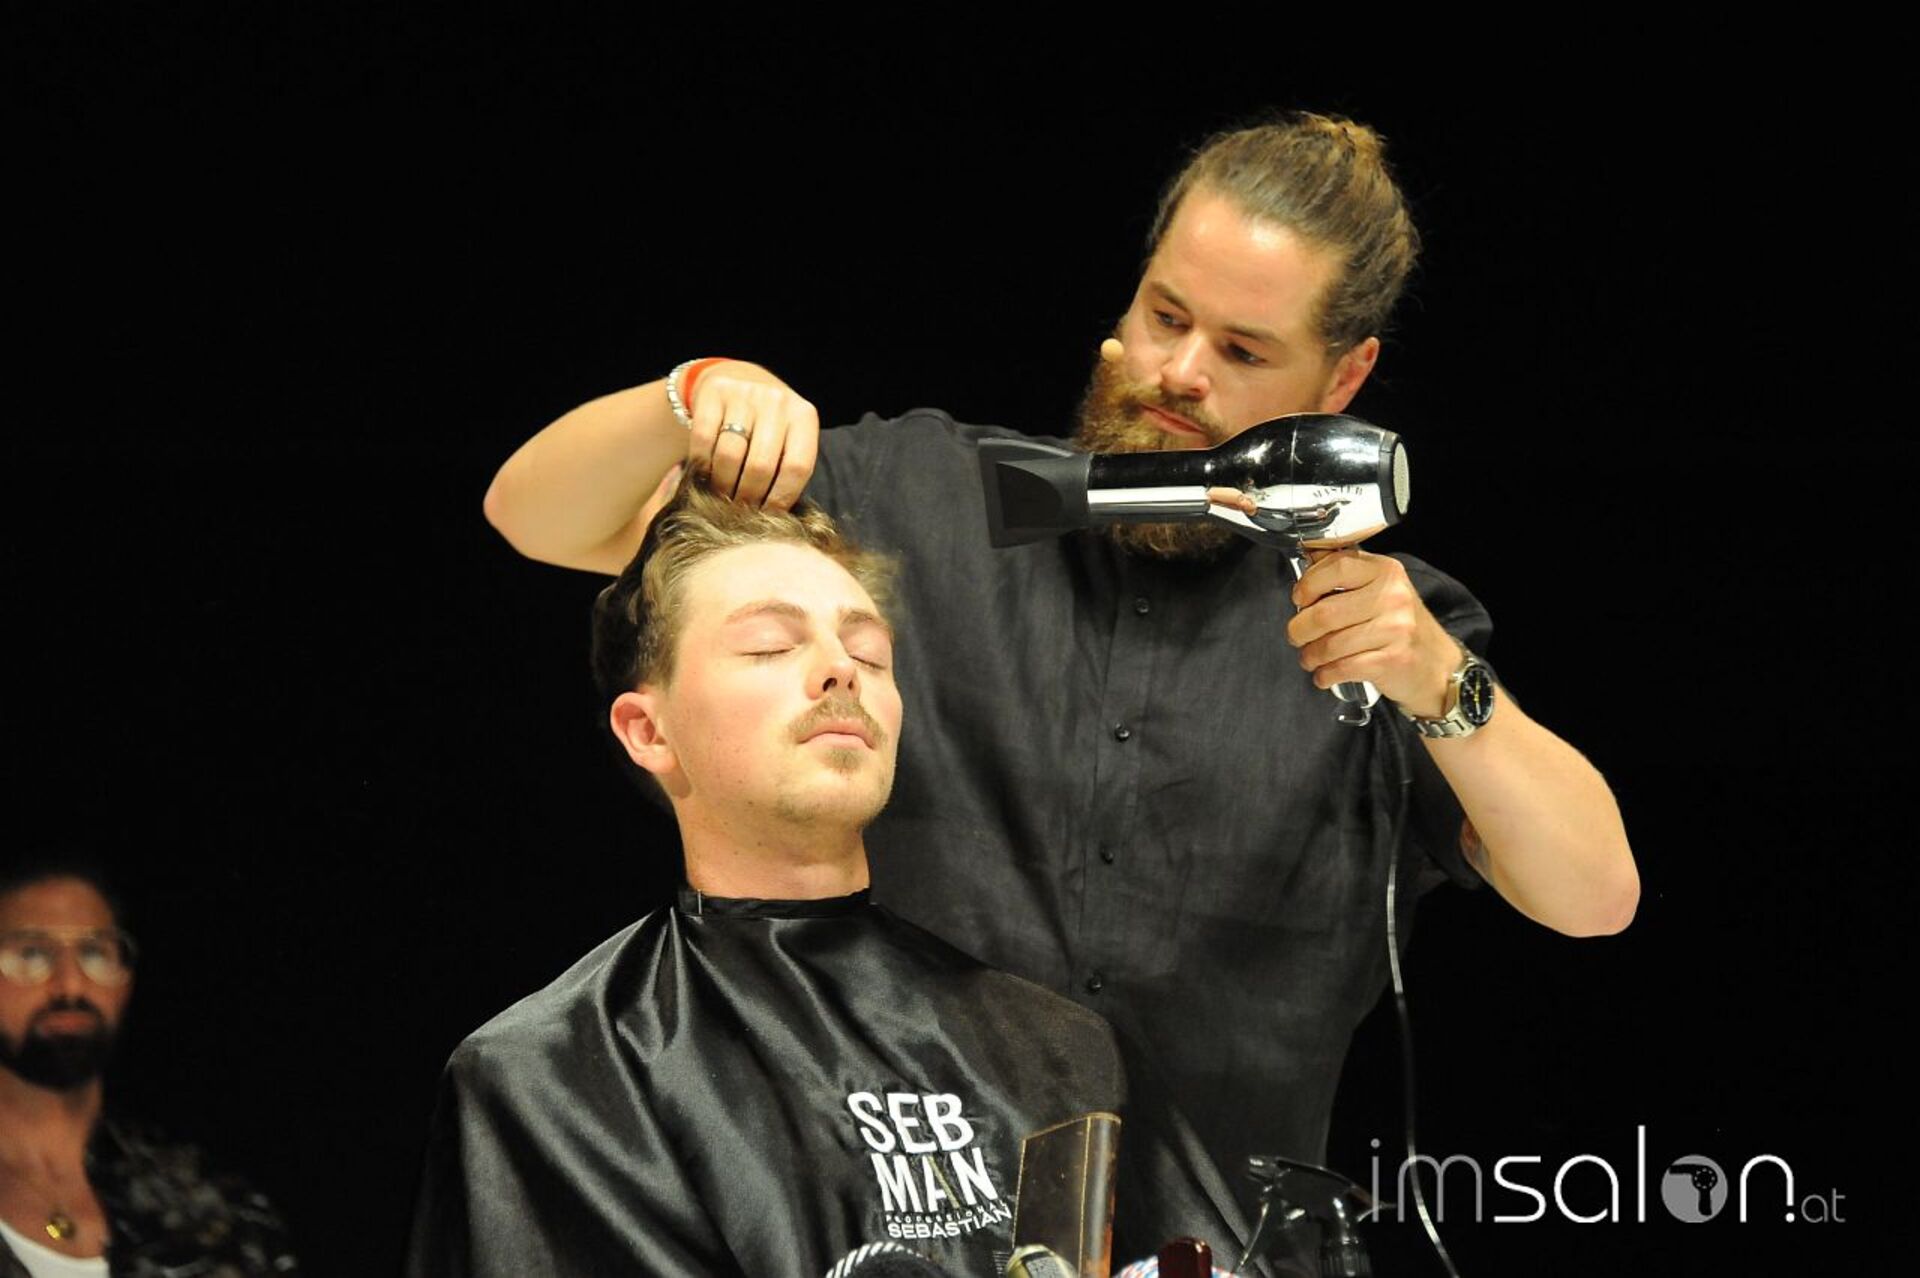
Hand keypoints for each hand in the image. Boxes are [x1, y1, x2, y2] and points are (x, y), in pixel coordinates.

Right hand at [684, 362, 819, 508]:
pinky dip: (701, 464)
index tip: (767, 517)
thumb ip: (786, 471)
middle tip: (737, 512)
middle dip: (747, 498)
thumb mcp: (787, 441)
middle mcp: (777, 401)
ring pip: (729, 456)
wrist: (737, 380)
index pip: (797, 467)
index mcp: (804, 416)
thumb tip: (774, 519)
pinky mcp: (714, 392)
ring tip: (720, 498)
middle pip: (761, 466)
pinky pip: (703, 439)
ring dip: (722, 485)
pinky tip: (704, 475)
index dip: (781, 498)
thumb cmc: (766, 427)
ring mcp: (745, 393)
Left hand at [1286, 548, 1459, 716]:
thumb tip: (1307, 567)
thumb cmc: (1401, 627)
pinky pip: (1342, 668)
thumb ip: (1347, 578)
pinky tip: (1324, 674)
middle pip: (1324, 612)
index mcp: (1386, 572)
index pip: (1337, 566)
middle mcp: (1393, 596)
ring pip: (1329, 644)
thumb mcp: (1382, 591)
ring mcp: (1395, 629)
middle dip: (1299, 629)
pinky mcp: (1392, 660)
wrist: (1437, 666)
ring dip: (1310, 656)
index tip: (1299, 599)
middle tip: (1297, 636)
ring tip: (1310, 658)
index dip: (1308, 584)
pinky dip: (1325, 675)